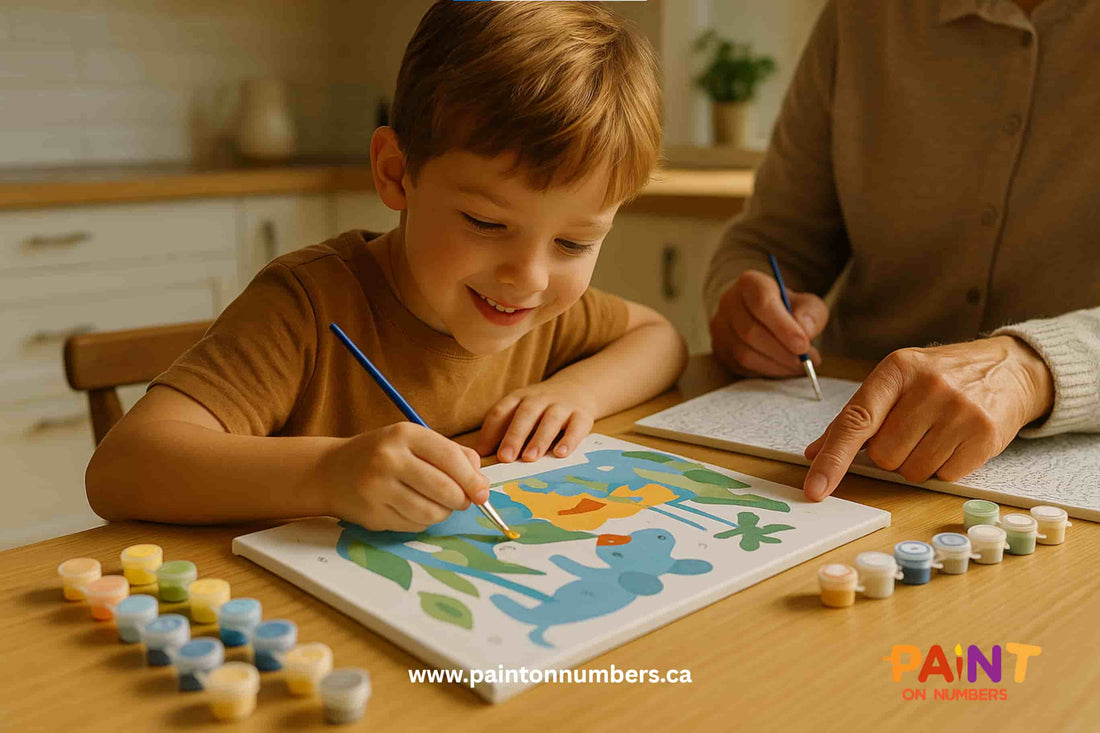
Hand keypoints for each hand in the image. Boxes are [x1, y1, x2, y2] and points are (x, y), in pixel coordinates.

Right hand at [319, 422, 487, 531]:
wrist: (330, 471)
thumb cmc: (382, 454)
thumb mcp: (413, 441)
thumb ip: (451, 454)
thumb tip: (480, 481)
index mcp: (404, 434)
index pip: (450, 458)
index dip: (472, 479)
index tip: (482, 492)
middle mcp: (389, 459)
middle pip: (444, 489)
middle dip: (462, 500)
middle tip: (464, 502)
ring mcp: (378, 488)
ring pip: (431, 513)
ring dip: (442, 513)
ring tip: (437, 504)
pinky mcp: (372, 514)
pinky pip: (413, 525)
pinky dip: (422, 521)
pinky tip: (412, 508)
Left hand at [475, 378, 596, 461]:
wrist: (577, 389)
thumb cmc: (540, 410)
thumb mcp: (520, 411)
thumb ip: (504, 430)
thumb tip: (483, 456)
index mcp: (519, 398)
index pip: (501, 410)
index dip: (491, 431)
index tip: (483, 452)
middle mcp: (539, 399)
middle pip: (525, 414)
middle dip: (514, 436)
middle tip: (505, 457)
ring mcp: (562, 406)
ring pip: (550, 420)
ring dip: (539, 439)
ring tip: (529, 458)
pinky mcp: (582, 416)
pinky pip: (576, 427)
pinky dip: (569, 440)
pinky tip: (561, 453)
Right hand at [710, 270, 828, 376]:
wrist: (766, 319)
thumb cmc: (788, 309)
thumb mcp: (807, 304)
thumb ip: (811, 314)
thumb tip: (805, 331)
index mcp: (750, 283)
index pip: (762, 303)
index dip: (783, 327)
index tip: (803, 345)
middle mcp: (729, 303)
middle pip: (751, 332)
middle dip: (782, 351)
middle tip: (805, 362)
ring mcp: (720, 328)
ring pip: (745, 353)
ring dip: (776, 364)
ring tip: (799, 366)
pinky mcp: (720, 350)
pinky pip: (742, 367)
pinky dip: (767, 371)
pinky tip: (783, 368)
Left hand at [802, 336, 1054, 499]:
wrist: (1007, 369)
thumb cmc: (940, 378)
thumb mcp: (896, 382)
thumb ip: (854, 417)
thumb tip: (814, 453)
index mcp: (896, 369)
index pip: (855, 421)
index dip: (832, 459)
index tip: (815, 488)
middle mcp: (929, 386)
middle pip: (883, 455)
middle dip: (889, 454)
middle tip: (911, 431)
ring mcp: (960, 410)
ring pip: (912, 471)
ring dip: (916, 463)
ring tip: (934, 435)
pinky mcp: (985, 434)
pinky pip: (944, 477)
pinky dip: (943, 468)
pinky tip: (955, 443)